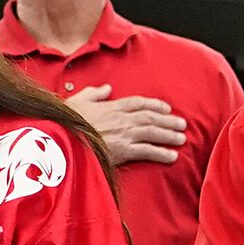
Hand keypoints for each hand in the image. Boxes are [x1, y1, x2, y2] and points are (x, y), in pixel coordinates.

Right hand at [65, 86, 187, 166]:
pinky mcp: (122, 151)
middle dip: (168, 120)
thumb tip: (106, 88)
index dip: (154, 105)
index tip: (166, 107)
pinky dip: (161, 153)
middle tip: (182, 123)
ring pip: (152, 132)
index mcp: (111, 106)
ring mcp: (123, 134)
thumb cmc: (66, 121)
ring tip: (182, 138)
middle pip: (150, 117)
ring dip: (169, 135)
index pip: (138, 103)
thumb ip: (94, 93)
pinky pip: (147, 151)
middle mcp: (121, 118)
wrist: (61, 140)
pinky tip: (172, 156)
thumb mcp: (77, 101)